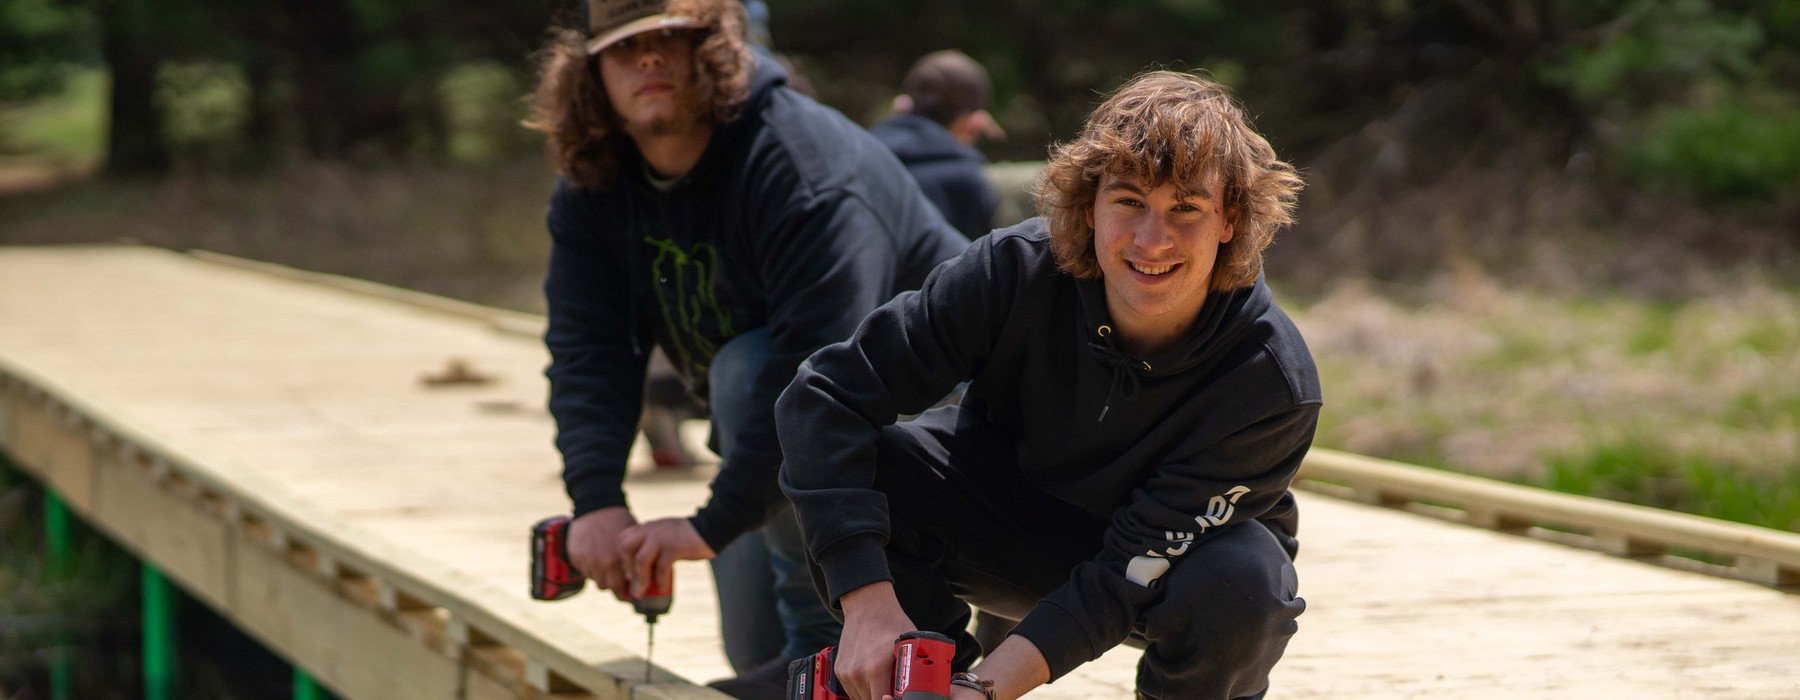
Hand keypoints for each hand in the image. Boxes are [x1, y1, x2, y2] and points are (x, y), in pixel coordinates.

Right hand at [565, 507, 636, 601]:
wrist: (596, 506)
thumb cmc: (619, 521)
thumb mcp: (633, 539)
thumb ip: (635, 559)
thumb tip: (643, 578)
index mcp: (619, 559)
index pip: (623, 589)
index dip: (629, 594)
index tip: (632, 595)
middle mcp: (602, 563)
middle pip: (609, 588)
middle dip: (617, 589)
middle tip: (622, 588)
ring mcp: (587, 561)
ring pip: (597, 581)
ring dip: (604, 578)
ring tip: (610, 569)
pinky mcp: (576, 557)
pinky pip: (585, 572)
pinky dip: (592, 569)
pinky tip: (597, 558)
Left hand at [619, 517, 714, 598]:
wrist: (712, 528)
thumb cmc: (689, 537)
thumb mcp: (666, 536)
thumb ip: (654, 545)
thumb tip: (644, 568)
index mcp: (648, 527)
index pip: (623, 539)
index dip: (622, 557)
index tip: (628, 572)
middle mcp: (651, 530)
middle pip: (626, 547)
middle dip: (627, 566)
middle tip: (632, 580)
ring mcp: (662, 537)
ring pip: (641, 560)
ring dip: (641, 579)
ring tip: (642, 592)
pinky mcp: (674, 547)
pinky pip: (661, 567)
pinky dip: (660, 580)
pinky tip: (662, 588)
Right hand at [835, 582, 914, 699]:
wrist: (867, 606)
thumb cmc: (891, 623)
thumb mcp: (910, 646)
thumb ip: (913, 670)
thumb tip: (923, 687)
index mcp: (875, 669)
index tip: (900, 696)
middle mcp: (857, 673)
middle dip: (885, 698)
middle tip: (896, 691)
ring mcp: (846, 673)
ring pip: (861, 699)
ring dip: (873, 696)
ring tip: (885, 685)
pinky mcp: (840, 672)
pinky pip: (852, 692)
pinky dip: (863, 691)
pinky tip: (874, 680)